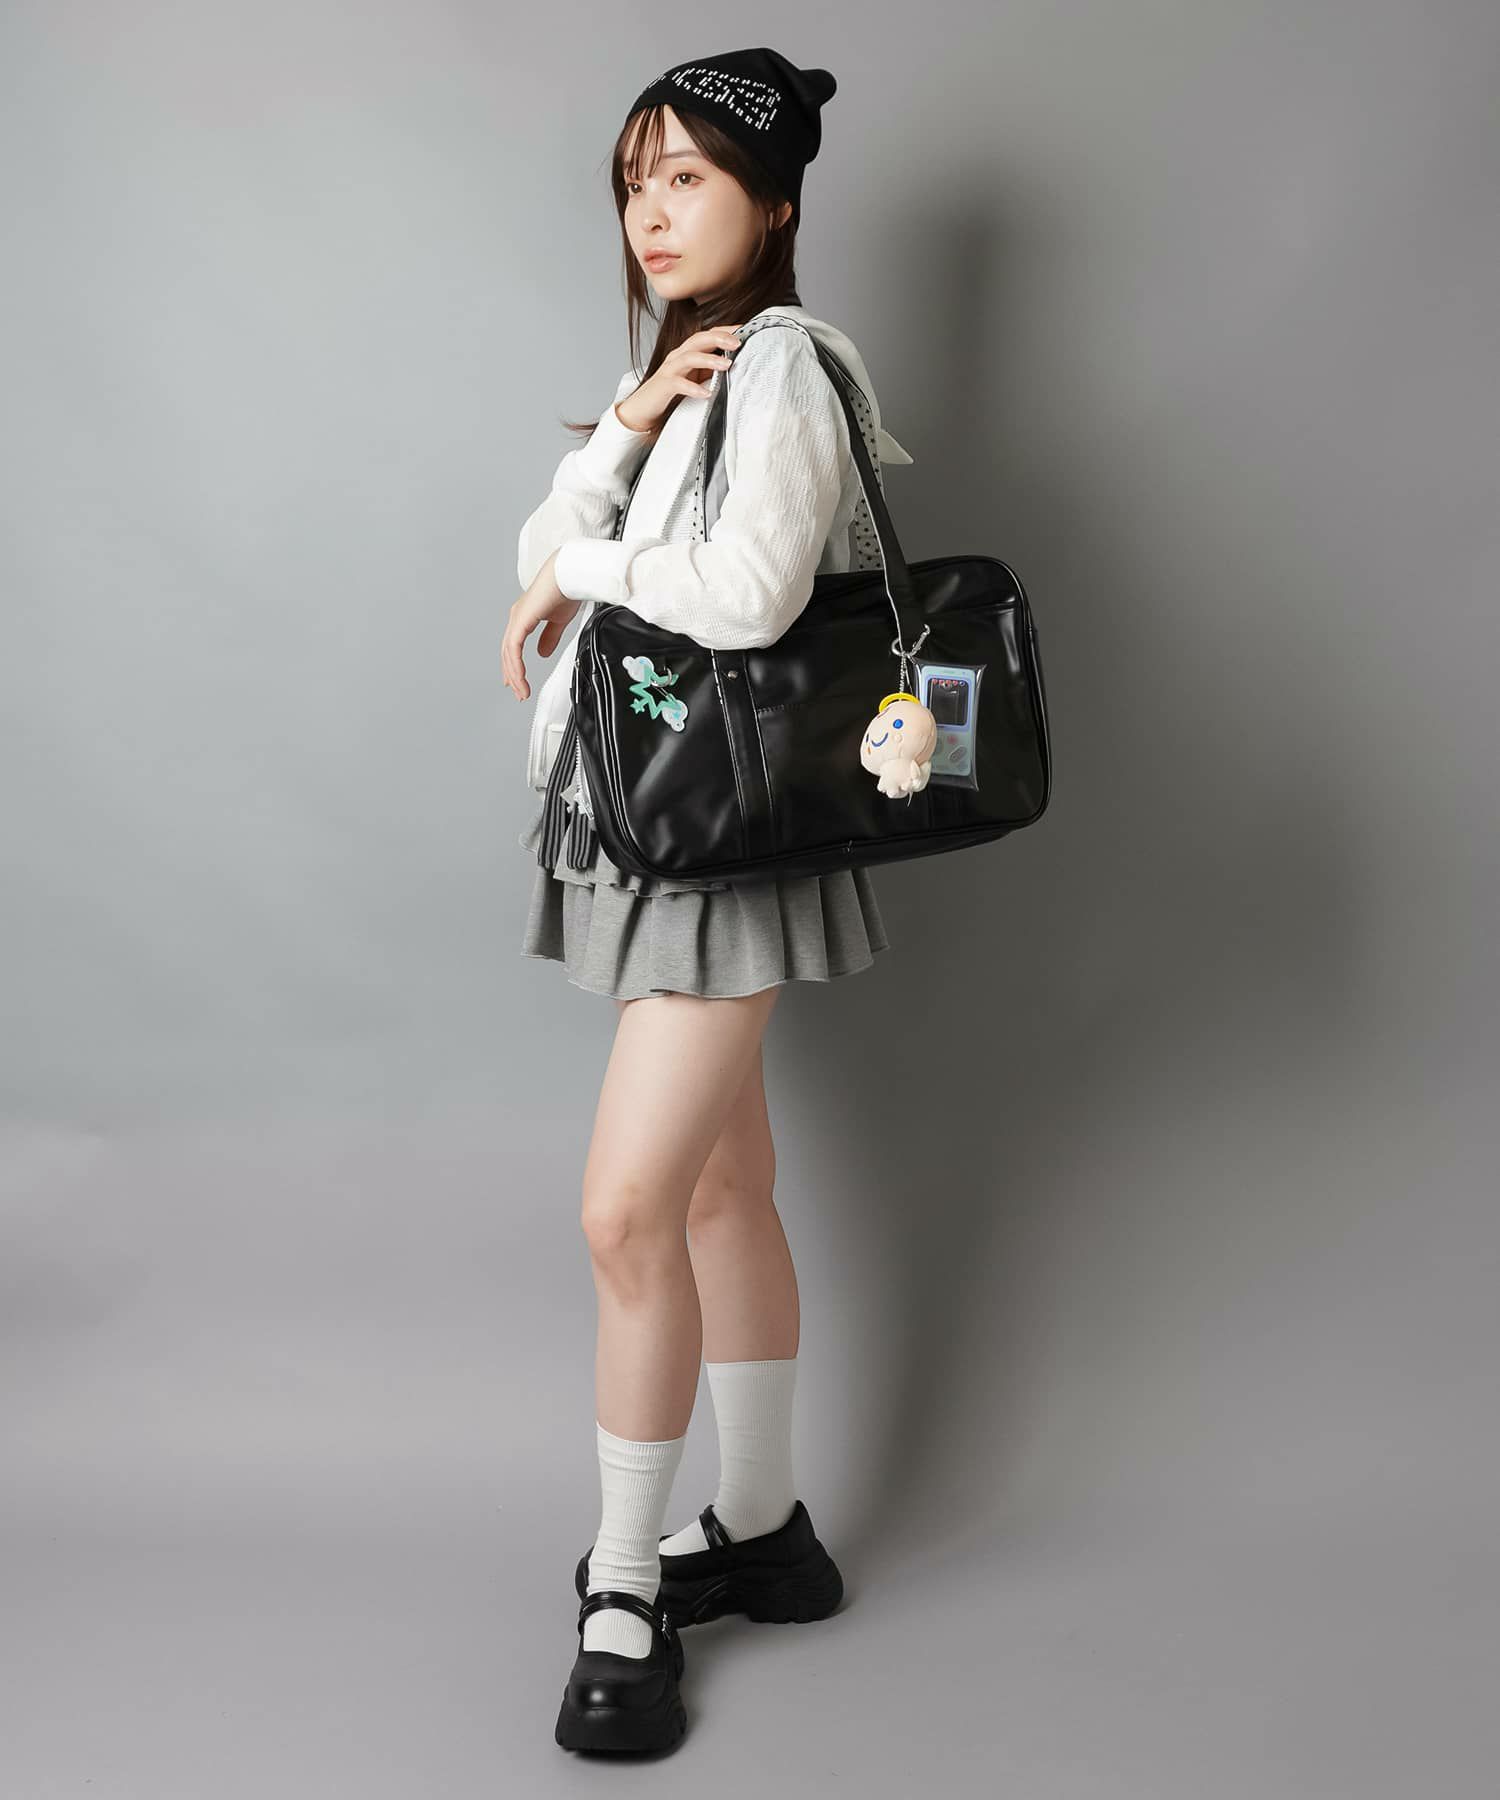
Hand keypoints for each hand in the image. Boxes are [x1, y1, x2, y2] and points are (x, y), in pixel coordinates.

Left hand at [502, 551, 579, 701]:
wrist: (568, 575)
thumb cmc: (566, 590)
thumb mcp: (558, 621)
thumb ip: (549, 637)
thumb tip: (543, 653)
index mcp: (524, 617)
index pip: (513, 646)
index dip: (514, 665)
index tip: (516, 681)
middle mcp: (517, 618)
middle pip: (508, 652)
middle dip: (512, 674)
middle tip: (518, 692)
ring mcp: (517, 619)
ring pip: (509, 653)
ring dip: (515, 674)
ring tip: (521, 690)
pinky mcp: (520, 621)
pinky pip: (514, 648)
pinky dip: (516, 665)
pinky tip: (520, 677)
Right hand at [614, 325, 744, 433]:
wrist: (644, 408)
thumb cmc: (671, 392)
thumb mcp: (696, 378)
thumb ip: (711, 370)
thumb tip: (736, 364)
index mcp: (688, 352)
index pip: (708, 335)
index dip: (726, 330)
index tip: (746, 329)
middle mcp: (678, 356)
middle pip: (698, 339)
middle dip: (719, 338)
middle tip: (738, 342)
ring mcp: (670, 370)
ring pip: (689, 357)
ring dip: (709, 359)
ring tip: (727, 364)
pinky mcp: (663, 386)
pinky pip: (678, 384)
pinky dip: (693, 388)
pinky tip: (706, 393)